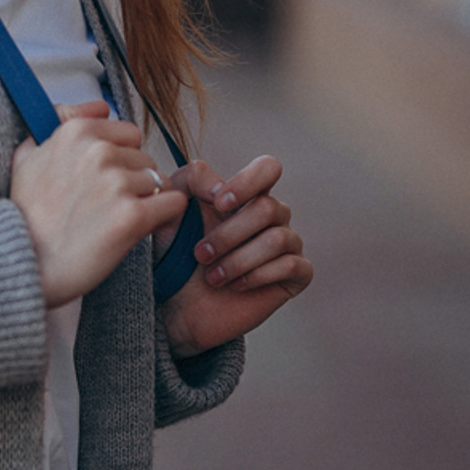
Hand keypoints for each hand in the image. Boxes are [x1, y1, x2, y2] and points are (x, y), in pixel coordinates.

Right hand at [11, 100, 187, 307]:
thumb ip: (60, 121)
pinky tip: (138, 228)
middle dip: (133, 180)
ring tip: (115, 219)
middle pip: (145, 158)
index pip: (128, 133)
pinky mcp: (132, 216)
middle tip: (105, 205)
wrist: (27, 263)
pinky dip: (162, 217)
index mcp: (75, 132)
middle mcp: (97, 152)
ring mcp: (116, 183)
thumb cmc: (27, 215)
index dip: (119, 158)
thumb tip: (99, 106)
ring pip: (160, 182)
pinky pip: (173, 204)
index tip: (101, 180)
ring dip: (146, 201)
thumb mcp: (26, 156)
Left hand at [158, 156, 311, 357]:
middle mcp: (273, 215)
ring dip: (238, 259)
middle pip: (267, 208)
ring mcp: (288, 244)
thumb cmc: (175, 251)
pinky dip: (257, 275)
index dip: (246, 182)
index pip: (268, 168)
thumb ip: (192, 180)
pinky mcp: (295, 275)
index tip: (217, 203)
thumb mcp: (174, 208)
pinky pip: (291, 265)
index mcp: (247, 194)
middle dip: (228, 234)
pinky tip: (235, 286)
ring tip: (211, 276)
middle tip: (199, 254)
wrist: (176, 302)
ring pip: (278, 238)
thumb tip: (220, 187)